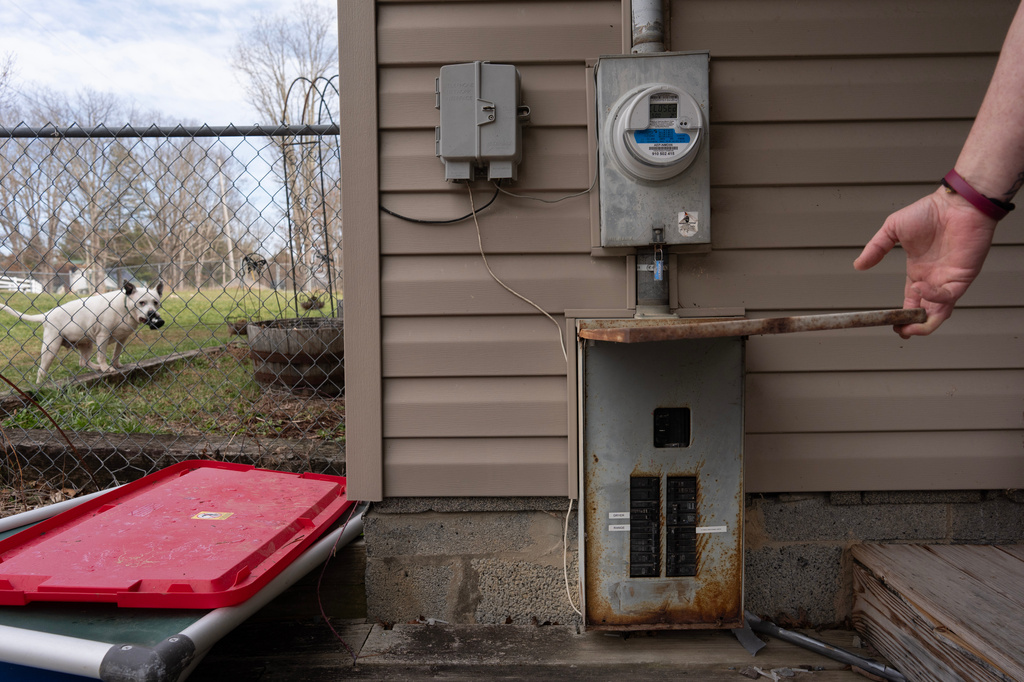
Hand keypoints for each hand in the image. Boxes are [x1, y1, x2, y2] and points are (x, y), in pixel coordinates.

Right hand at [854, 188, 997, 336]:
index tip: (891, 324)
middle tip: (902, 332)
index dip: (902, 316)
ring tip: (910, 325)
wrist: (957, 203)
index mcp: (918, 272)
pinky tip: (920, 289)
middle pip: (925, 313)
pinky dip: (934, 298)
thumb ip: (876, 248)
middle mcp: (933, 280)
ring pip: (939, 312)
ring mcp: (948, 280)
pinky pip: (949, 296)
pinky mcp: (962, 277)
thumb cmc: (930, 211)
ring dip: (925, 322)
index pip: (910, 302)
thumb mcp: (893, 229)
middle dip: (914, 327)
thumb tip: (858, 265)